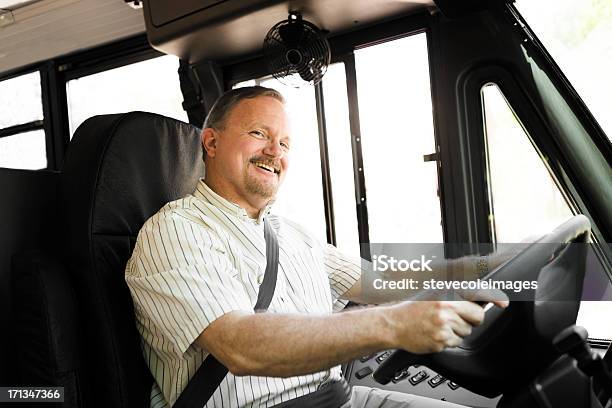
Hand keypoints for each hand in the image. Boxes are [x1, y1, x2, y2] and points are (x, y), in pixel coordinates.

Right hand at [386, 295, 507, 353]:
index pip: (475, 292)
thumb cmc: (413, 309)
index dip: (493, 296)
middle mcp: (445, 307)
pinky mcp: (440, 340)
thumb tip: (481, 301)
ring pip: (467, 331)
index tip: (504, 303)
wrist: (393, 324)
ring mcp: (443, 324)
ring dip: (457, 330)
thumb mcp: (433, 295)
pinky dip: (448, 340)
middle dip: (470, 319)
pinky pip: (456, 342)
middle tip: (452, 316)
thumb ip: (456, 296)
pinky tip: (435, 333)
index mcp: (444, 293)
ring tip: (438, 325)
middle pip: (477, 316)